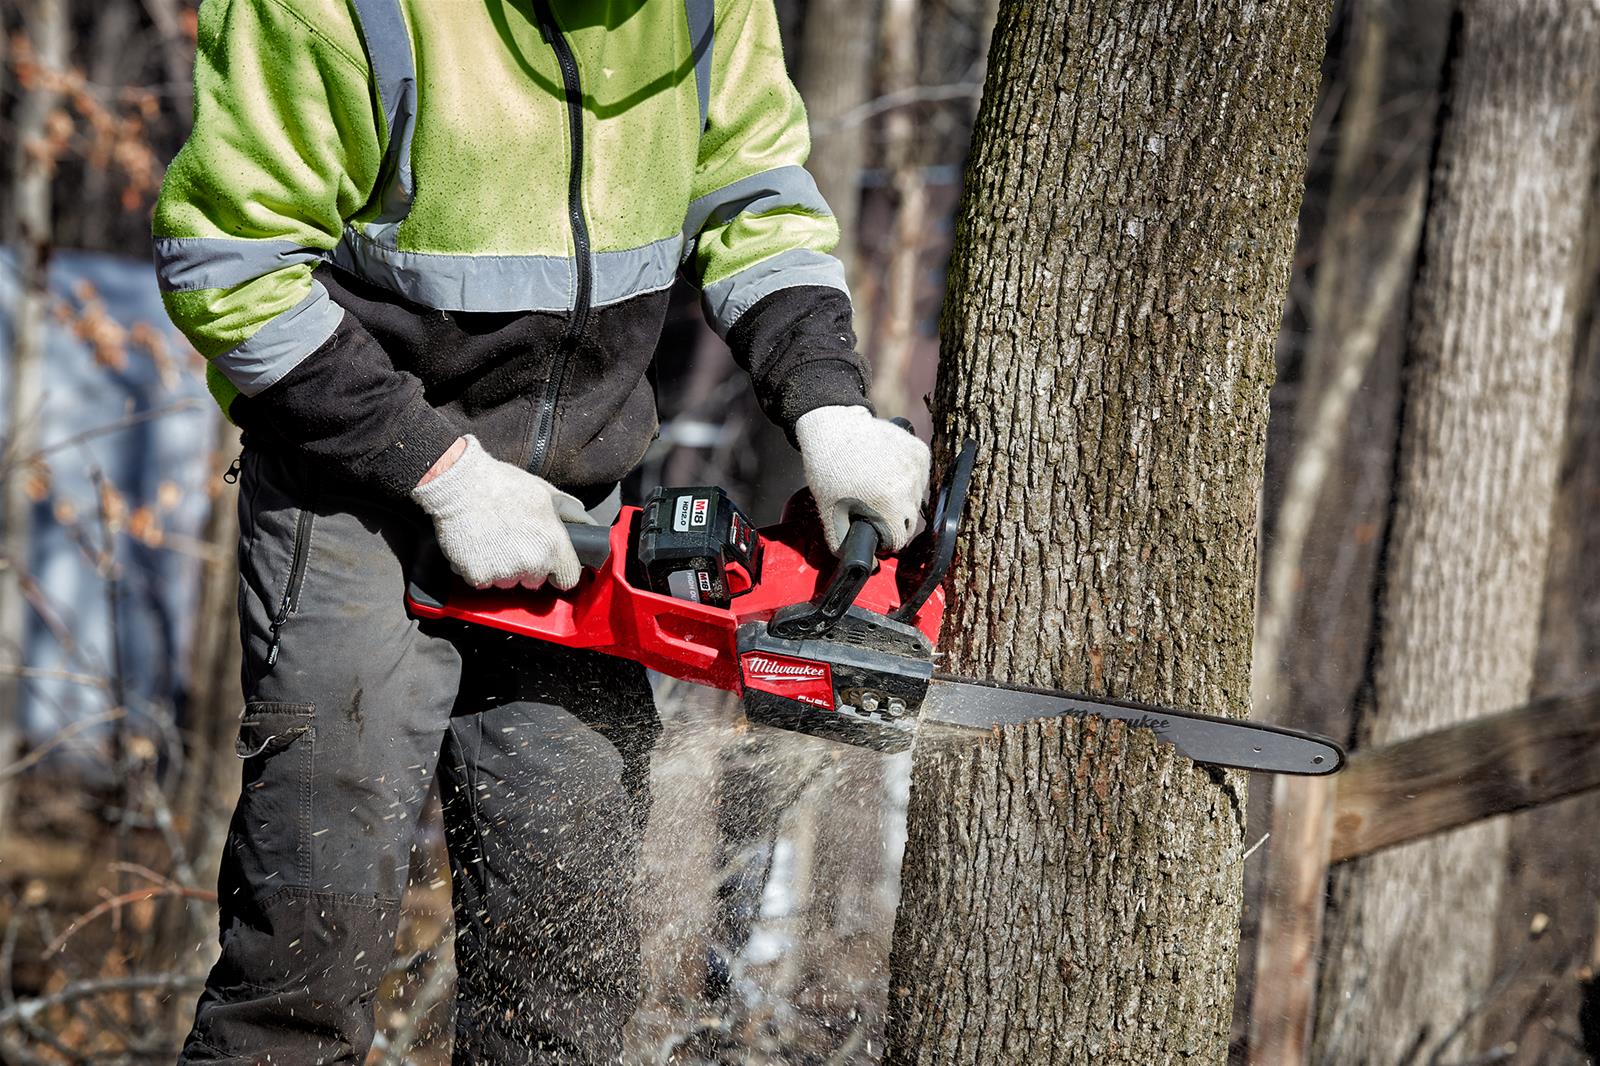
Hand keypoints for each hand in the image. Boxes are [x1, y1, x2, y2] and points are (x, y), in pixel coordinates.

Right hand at [411, 436, 591, 589]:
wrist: (461, 484)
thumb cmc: (503, 485)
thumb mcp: (545, 492)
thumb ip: (569, 511)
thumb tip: (587, 523)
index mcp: (553, 545)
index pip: (568, 579)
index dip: (560, 571)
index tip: (552, 565)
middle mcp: (531, 564)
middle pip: (536, 581)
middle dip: (528, 567)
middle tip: (515, 541)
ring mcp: (503, 573)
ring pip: (509, 582)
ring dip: (504, 569)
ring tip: (494, 540)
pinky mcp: (477, 577)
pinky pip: (483, 581)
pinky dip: (479, 569)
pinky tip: (477, 545)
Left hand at [796, 405, 930, 553]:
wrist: (834, 427)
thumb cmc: (829, 468)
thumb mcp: (828, 510)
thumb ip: (841, 541)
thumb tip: (855, 563)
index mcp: (887, 504)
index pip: (897, 539)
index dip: (883, 538)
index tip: (873, 529)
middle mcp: (908, 487)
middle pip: (909, 520)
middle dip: (892, 519)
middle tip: (872, 507)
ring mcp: (916, 467)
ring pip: (915, 499)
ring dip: (900, 499)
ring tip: (876, 486)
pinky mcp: (920, 452)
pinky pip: (919, 478)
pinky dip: (907, 479)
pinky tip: (886, 472)